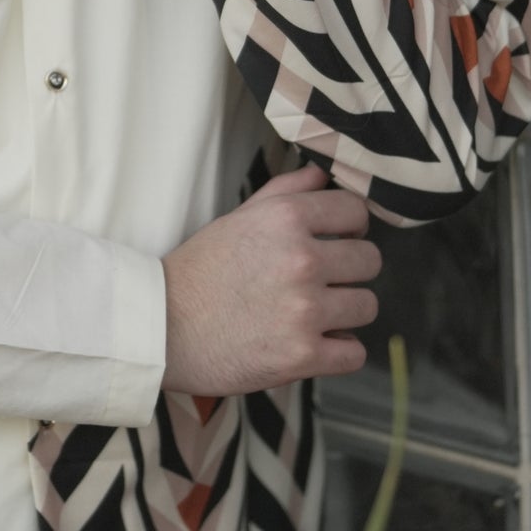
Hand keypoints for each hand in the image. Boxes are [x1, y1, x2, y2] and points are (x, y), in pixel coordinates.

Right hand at [160, 160, 379, 394]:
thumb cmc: (198, 273)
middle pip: (370, 260)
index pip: (357, 212)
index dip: (350, 228)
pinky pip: (354, 353)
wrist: (160, 329)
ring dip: (345, 313)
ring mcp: (305, 309)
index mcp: (286, 219)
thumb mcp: (238, 219)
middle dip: (349, 272)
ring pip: (367, 306)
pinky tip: (315, 343)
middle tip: (322, 282)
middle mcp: (301, 260)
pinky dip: (339, 352)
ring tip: (314, 315)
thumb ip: (286, 192)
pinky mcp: (303, 355)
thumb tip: (322, 175)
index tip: (337, 241)